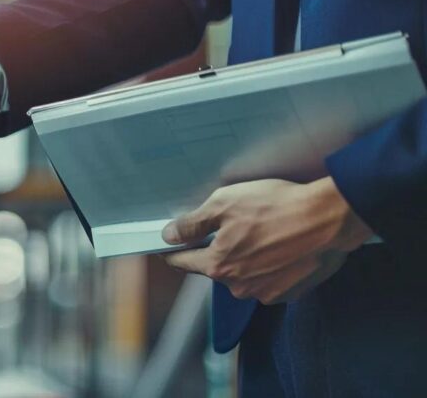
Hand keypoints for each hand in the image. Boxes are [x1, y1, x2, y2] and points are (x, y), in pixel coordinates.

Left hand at [162, 177, 372, 304]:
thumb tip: (169, 236)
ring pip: (244, 274)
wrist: (329, 219)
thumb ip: (192, 223)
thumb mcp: (224, 204)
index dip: (175, 251)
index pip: (184, 262)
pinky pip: (268, 279)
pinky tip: (281, 246)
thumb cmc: (276, 207)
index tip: (170, 246)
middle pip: (217, 267)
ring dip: (247, 258)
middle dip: (220, 249)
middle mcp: (238, 286)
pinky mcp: (289, 293)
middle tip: (235, 225)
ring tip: (264, 233)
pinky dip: (270, 266)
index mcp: (218, 265)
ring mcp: (265, 292)